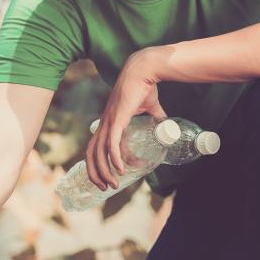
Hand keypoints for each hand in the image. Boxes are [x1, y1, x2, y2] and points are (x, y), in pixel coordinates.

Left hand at [86, 48, 166, 191]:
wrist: (144, 71)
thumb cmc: (144, 86)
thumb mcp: (150, 108)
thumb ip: (157, 118)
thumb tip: (167, 127)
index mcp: (108, 122)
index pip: (96, 147)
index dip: (101, 163)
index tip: (115, 175)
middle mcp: (104, 123)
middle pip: (91, 153)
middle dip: (96, 173)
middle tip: (106, 188)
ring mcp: (108, 122)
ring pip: (99, 152)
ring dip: (105, 171)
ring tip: (113, 185)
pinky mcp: (117, 119)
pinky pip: (112, 143)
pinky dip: (114, 158)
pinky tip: (120, 169)